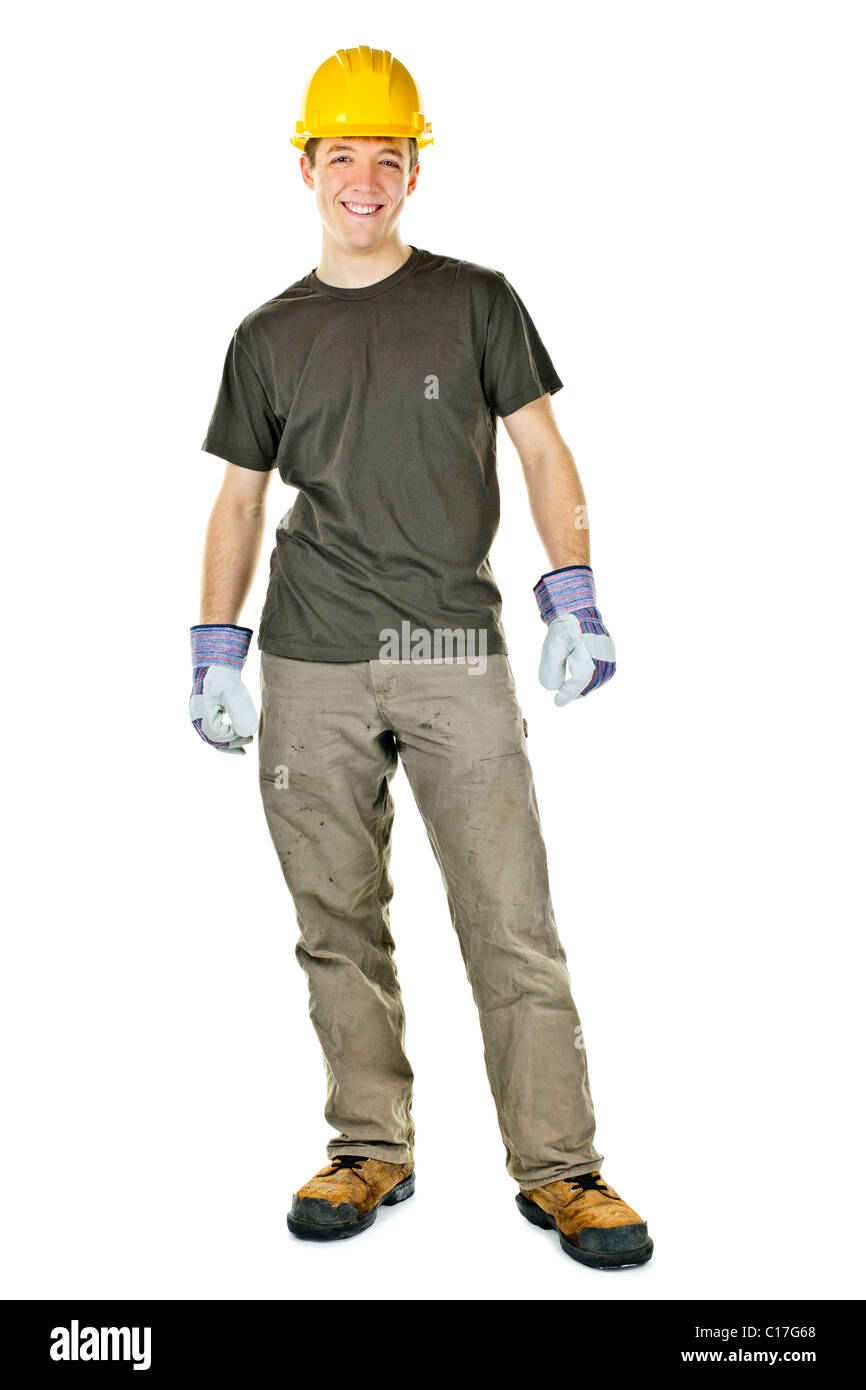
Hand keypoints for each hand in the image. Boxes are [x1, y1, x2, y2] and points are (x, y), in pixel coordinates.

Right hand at [189, 624, 257, 753]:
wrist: (216, 662)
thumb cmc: (225, 676)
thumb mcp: (234, 693)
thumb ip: (239, 713)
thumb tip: (247, 733)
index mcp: (202, 711)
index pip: (217, 735)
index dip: (233, 739)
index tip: (249, 735)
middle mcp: (196, 715)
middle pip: (211, 740)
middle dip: (230, 746)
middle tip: (249, 745)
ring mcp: (198, 714)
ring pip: (210, 737)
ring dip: (226, 745)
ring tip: (242, 751)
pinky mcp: (203, 711)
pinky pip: (211, 730)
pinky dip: (222, 738)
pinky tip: (235, 738)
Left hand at [533, 567, 615, 706]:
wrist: (579, 612)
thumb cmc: (564, 630)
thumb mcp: (552, 646)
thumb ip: (551, 668)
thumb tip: (553, 688)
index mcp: (587, 649)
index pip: (580, 680)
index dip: (568, 694)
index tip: (557, 702)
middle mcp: (602, 654)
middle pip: (589, 683)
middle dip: (575, 691)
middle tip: (561, 696)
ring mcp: (609, 656)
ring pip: (597, 681)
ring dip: (583, 687)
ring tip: (570, 688)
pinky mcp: (611, 657)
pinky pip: (602, 676)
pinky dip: (591, 682)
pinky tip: (580, 681)